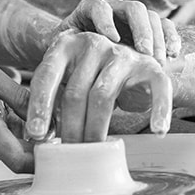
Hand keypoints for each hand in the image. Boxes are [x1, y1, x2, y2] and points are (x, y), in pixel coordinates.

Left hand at [25, 29, 172, 141]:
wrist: (136, 54)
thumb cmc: (93, 74)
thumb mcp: (68, 76)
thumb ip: (52, 98)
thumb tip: (35, 136)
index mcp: (66, 44)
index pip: (46, 76)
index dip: (39, 107)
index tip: (36, 135)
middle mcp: (93, 43)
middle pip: (74, 92)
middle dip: (69, 127)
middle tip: (67, 151)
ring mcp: (122, 54)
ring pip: (102, 96)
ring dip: (95, 129)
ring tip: (92, 150)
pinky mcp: (151, 66)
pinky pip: (156, 89)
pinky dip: (158, 110)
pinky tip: (157, 131)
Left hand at [56, 0, 180, 60]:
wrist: (88, 61)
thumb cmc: (71, 57)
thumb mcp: (61, 52)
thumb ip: (58, 50)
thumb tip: (51, 57)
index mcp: (90, 10)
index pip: (98, 5)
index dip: (105, 20)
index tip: (111, 40)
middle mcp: (114, 9)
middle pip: (132, 8)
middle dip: (140, 29)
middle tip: (144, 52)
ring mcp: (134, 18)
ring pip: (151, 16)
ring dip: (157, 38)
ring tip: (159, 61)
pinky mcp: (151, 29)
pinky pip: (166, 26)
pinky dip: (171, 38)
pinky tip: (173, 55)